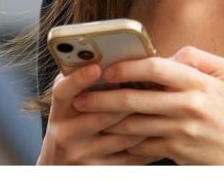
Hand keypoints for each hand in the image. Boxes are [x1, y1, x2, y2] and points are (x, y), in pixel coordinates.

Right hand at [36, 64, 160, 164]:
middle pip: (100, 115)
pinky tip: (162, 129)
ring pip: (121, 136)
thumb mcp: (69, 104)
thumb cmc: (72, 124)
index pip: (63, 92)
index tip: (96, 67)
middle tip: (150, 84)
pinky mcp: (100, 170)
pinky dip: (149, 142)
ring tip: (164, 103)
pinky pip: (131, 156)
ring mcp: (83, 155)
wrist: (61, 167)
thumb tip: (108, 54)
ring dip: (145, 119)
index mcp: (59, 111)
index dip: (78, 79)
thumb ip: (82, 82)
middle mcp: (66, 134)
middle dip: (128, 99)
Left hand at [70, 46, 223, 164]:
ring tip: (85, 115)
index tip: (108, 69)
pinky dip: (121, 140)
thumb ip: (194, 57)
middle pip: (137, 98)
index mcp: (198, 82)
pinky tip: (105, 135)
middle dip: (103, 98)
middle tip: (81, 96)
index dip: (129, 67)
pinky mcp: (174, 149)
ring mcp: (180, 130)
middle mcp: (188, 105)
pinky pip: (141, 144)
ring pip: (133, 124)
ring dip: (106, 120)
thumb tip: (164, 54)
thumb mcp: (223, 74)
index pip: (157, 68)